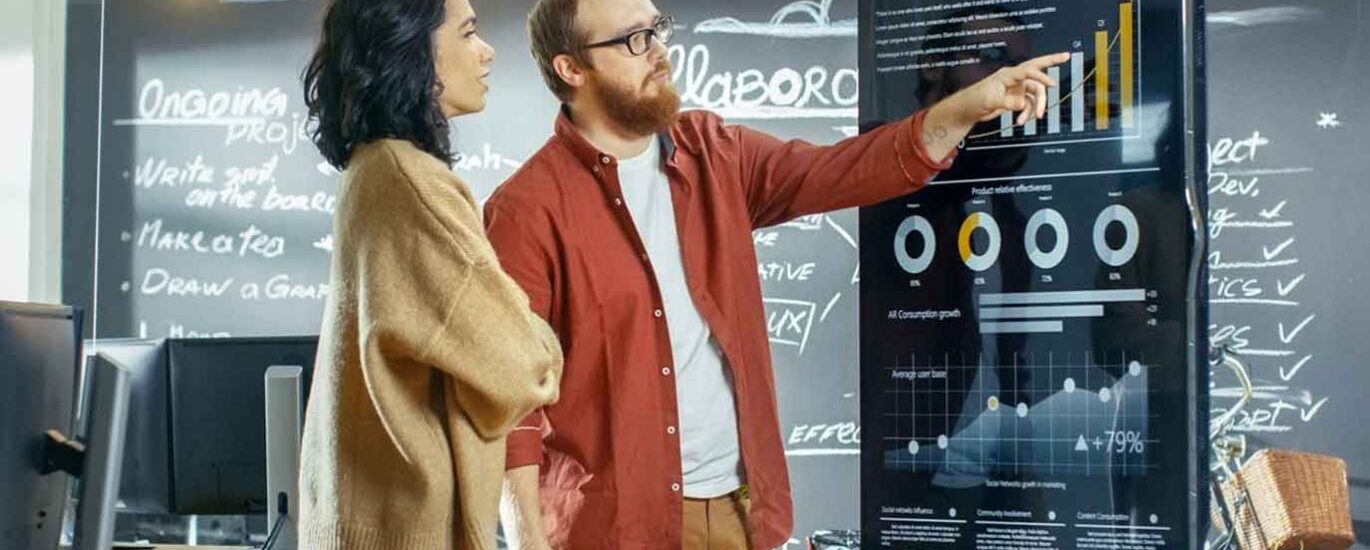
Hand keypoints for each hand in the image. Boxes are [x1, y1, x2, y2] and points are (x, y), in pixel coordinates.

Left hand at [946, 52, 1072, 126]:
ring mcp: (1016, 88)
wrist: (969, 110)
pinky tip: (1021, 121)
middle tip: (1066, 56)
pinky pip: (1029, 104)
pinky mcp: (1015, 98)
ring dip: (1036, 106)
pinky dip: (1028, 113)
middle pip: (1036, 68)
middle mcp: (1014, 79)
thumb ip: (1010, 102)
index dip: (1041, 77)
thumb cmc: (975, 99)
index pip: (1029, 71)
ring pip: (1035, 93)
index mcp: (1008, 75)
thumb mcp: (992, 100)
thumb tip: (1023, 104)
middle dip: (1052, 61)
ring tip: (1033, 118)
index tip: (1051, 85)